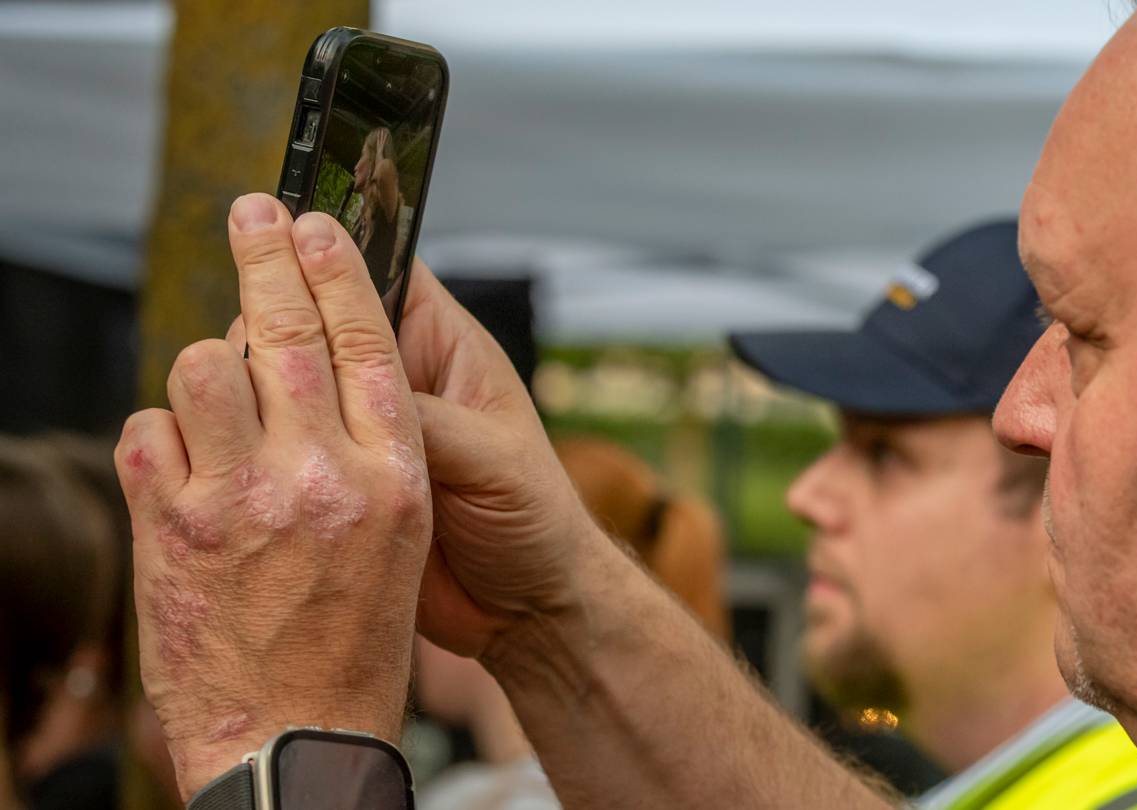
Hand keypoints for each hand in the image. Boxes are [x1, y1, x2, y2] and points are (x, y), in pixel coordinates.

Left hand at [117, 194, 430, 797]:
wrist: (303, 735)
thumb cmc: (357, 641)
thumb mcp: (400, 538)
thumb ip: (366, 452)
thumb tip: (310, 373)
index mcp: (396, 476)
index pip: (367, 343)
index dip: (339, 271)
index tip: (316, 224)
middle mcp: (326, 477)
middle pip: (287, 332)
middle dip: (266, 256)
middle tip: (252, 210)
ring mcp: (244, 501)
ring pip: (206, 370)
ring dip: (206, 368)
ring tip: (218, 393)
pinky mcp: (175, 532)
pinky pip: (148, 434)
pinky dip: (159, 438)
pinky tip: (181, 467)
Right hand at [260, 251, 602, 659]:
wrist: (524, 608)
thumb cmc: (534, 520)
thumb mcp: (491, 462)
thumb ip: (427, 424)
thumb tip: (357, 393)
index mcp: (442, 350)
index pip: (382, 272)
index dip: (336, 248)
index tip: (287, 227)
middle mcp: (394, 379)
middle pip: (315, 316)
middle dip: (278, 310)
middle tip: (243, 315)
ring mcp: (355, 429)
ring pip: (285, 379)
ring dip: (256, 378)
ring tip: (227, 381)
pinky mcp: (331, 479)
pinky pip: (280, 443)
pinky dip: (252, 440)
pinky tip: (221, 441)